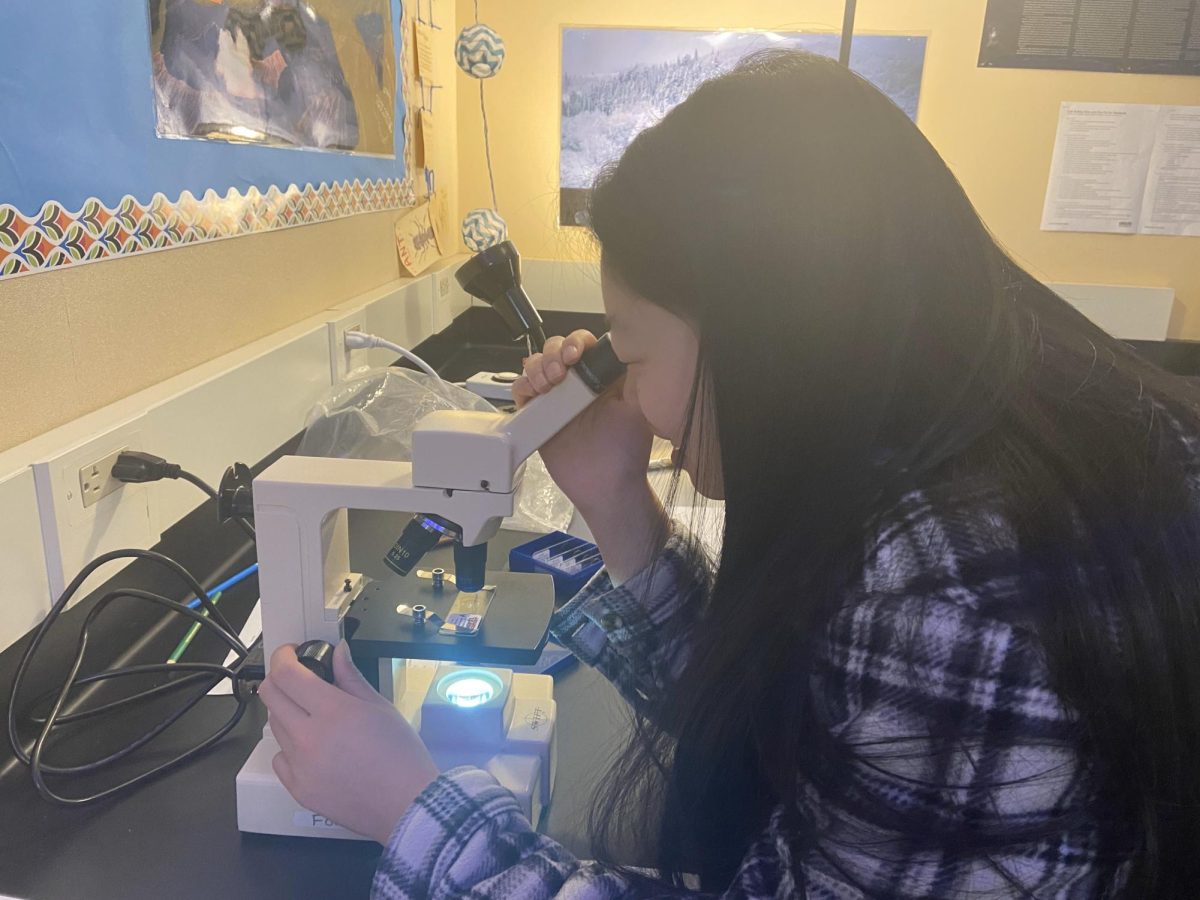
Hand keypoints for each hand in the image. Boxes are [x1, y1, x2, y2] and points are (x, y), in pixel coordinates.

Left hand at [258, 642, 438, 844]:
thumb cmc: (401, 754)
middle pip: (270, 696)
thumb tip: (337, 652)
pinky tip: (313, 747)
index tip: (292, 652)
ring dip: (287, 711)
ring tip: (314, 715)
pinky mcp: (297, 788)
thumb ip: (351, 677)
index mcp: (332, 711)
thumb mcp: (380, 707)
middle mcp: (308, 737)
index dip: (283, 656)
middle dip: (279, 678)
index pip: (287, 674)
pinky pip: (280, 757)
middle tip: (297, 677)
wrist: (407, 804)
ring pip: (274, 725)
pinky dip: (290, 746)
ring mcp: (299, 765)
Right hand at [514, 331, 667, 581]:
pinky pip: (521, 392)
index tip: (575, 355)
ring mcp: (554, 398)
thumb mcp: (638, 408)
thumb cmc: (626, 451)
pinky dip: (522, 386)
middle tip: (559, 373)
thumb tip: (628, 347)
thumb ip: (634, 378)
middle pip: (555, 349)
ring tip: (548, 385)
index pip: (584, 344)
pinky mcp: (537, 416)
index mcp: (601, 376)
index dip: (575, 342)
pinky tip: (534, 394)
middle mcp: (576, 383)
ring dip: (537, 367)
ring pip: (535, 366)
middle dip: (553, 353)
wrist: (606, 487)